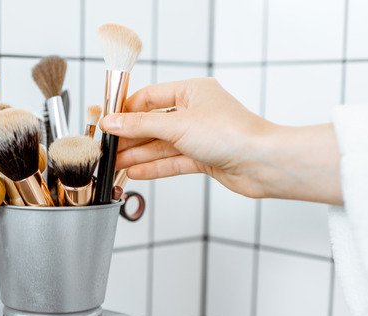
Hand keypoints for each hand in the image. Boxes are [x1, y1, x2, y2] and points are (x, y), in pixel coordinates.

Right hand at [99, 78, 342, 204]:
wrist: (262, 163)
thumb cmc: (232, 134)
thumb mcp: (177, 125)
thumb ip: (140, 125)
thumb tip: (112, 122)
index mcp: (192, 91)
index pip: (149, 98)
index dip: (125, 111)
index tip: (106, 122)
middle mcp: (196, 112)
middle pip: (153, 123)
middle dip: (129, 137)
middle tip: (107, 148)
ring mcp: (200, 136)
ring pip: (161, 145)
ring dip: (138, 155)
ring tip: (115, 164)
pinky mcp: (204, 158)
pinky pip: (172, 161)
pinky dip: (154, 167)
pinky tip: (135, 171)